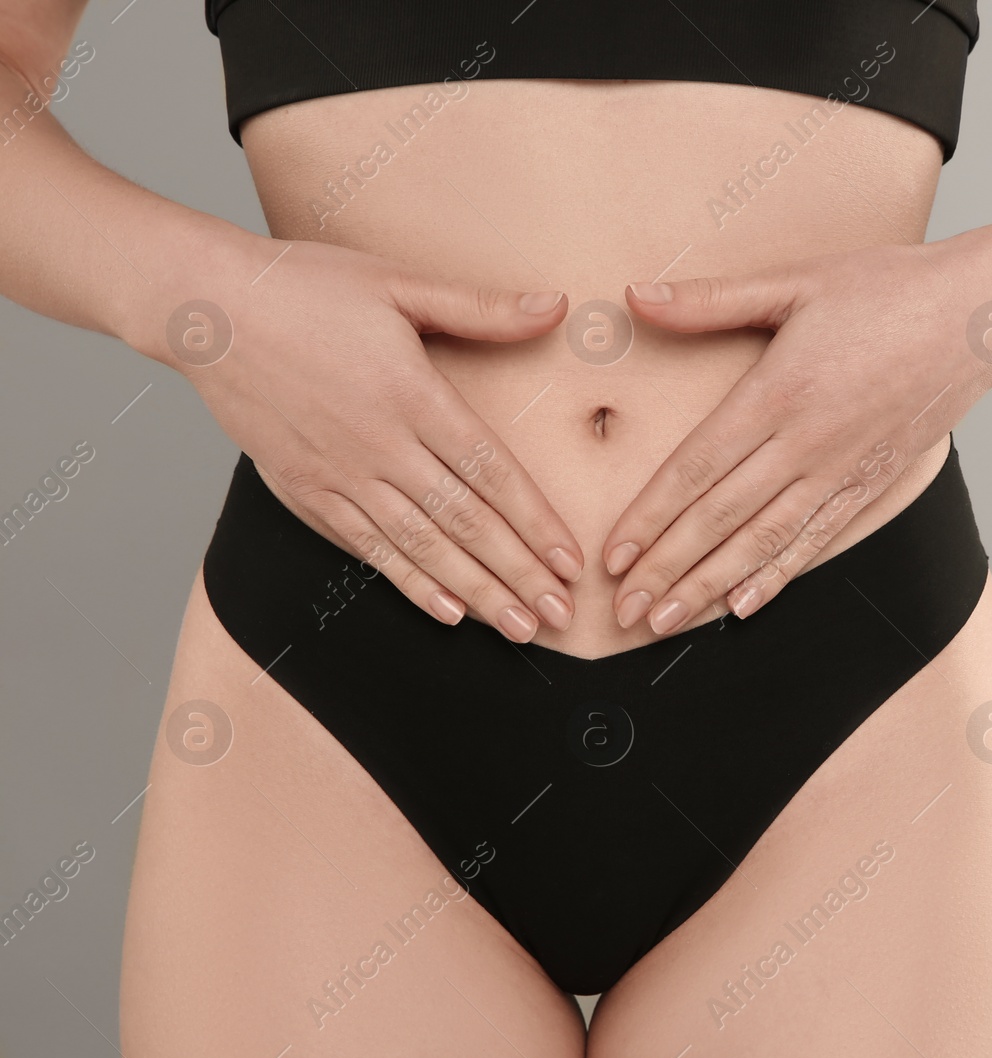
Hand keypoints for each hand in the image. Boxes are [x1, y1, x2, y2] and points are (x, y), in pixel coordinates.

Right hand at [129, 235, 584, 641]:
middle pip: (464, 522)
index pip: (490, 472)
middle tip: (562, 616)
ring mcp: (339, 475)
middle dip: (519, 575)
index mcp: (411, 394)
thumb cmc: (306, 288)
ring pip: (421, 547)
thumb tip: (555, 304)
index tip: (572, 561)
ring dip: (476, 593)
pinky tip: (449, 613)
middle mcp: (379, 445)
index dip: (536, 522)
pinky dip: (411, 584)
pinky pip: (368, 549)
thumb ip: (479, 306)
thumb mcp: (397, 283)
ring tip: (520, 627)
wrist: (206, 310)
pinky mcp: (305, 493)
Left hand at [602, 241, 991, 633]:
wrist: (979, 318)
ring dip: (710, 586)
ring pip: (765, 542)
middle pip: (722, 518)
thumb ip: (713, 300)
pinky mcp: (871, 483)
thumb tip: (637, 297)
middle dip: (668, 568)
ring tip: (667, 621)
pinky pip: (816, 540)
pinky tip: (742, 607)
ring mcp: (841, 470)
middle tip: (626, 608)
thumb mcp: (796, 281)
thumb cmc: (888, 289)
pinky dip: (777, 577)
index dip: (650, 517)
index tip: (614, 554)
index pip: (697, 468)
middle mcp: (806, 443)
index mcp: (778, 392)